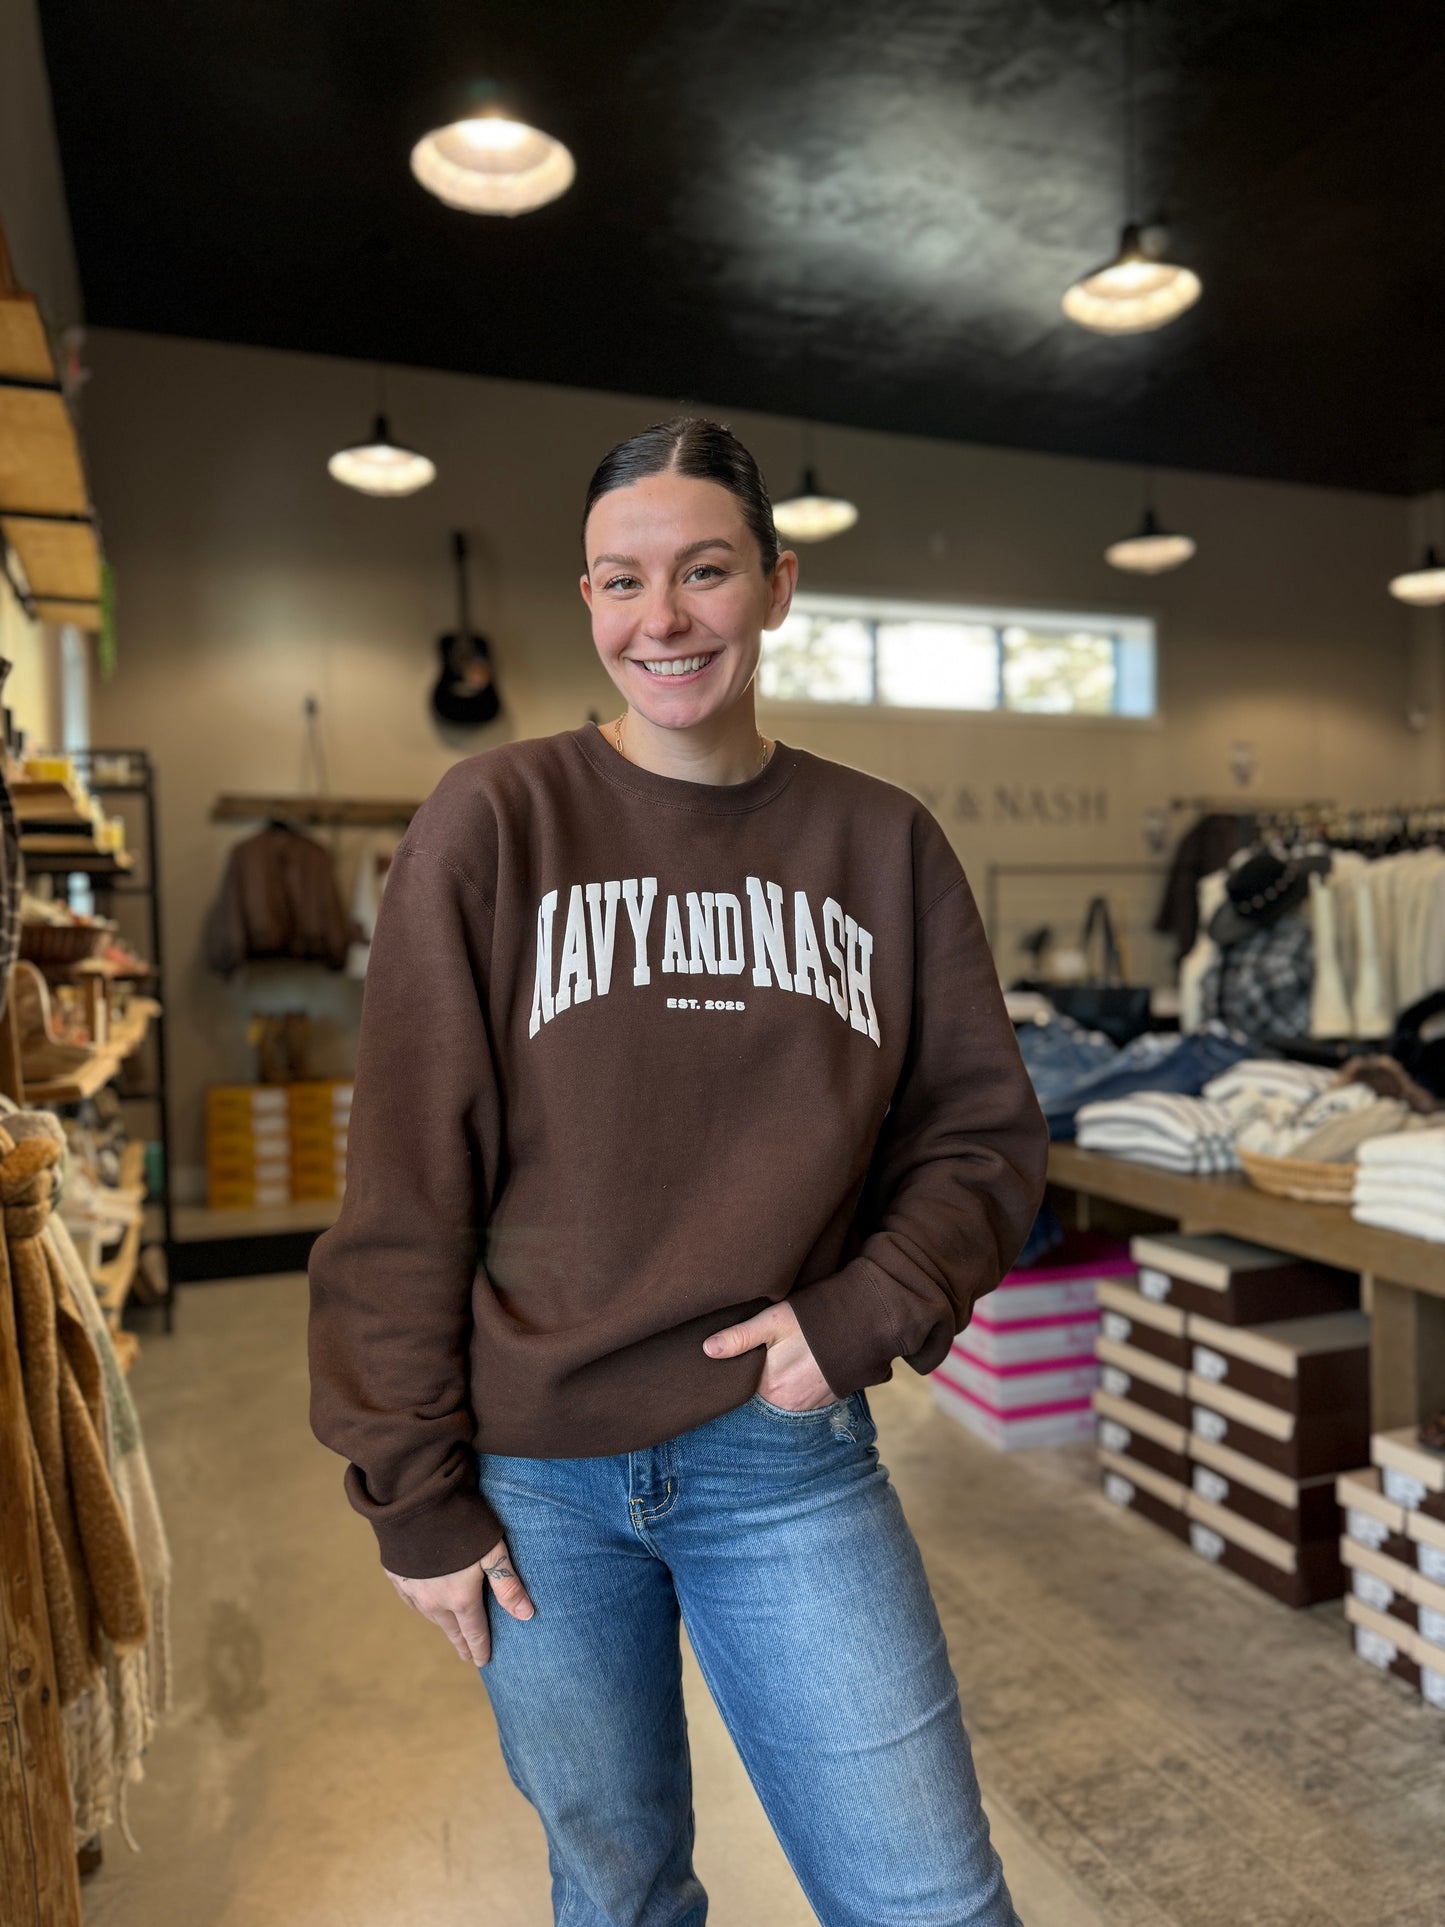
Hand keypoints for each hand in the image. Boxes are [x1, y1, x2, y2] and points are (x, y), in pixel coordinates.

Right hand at [383, 1535, 534, 1668]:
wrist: (415, 1502)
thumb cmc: (461, 1524)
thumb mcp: (492, 1551)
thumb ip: (508, 1585)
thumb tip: (526, 1616)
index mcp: (460, 1598)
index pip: (474, 1632)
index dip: (480, 1648)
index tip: (483, 1662)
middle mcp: (433, 1601)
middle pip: (451, 1629)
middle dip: (462, 1643)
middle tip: (468, 1655)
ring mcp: (412, 1590)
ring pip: (431, 1616)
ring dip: (443, 1624)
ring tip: (451, 1629)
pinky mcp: (396, 1576)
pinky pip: (411, 1600)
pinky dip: (422, 1607)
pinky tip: (425, 1605)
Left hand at [703, 1300, 840, 1410]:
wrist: (860, 1323)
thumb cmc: (812, 1319)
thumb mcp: (772, 1320)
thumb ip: (739, 1337)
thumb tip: (707, 1349)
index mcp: (770, 1389)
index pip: (741, 1392)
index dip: (735, 1379)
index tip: (732, 1367)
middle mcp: (788, 1405)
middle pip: (760, 1399)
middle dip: (754, 1385)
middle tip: (756, 1362)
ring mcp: (808, 1407)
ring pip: (780, 1402)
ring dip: (776, 1389)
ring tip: (776, 1366)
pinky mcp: (823, 1402)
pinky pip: (799, 1401)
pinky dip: (794, 1390)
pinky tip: (795, 1372)